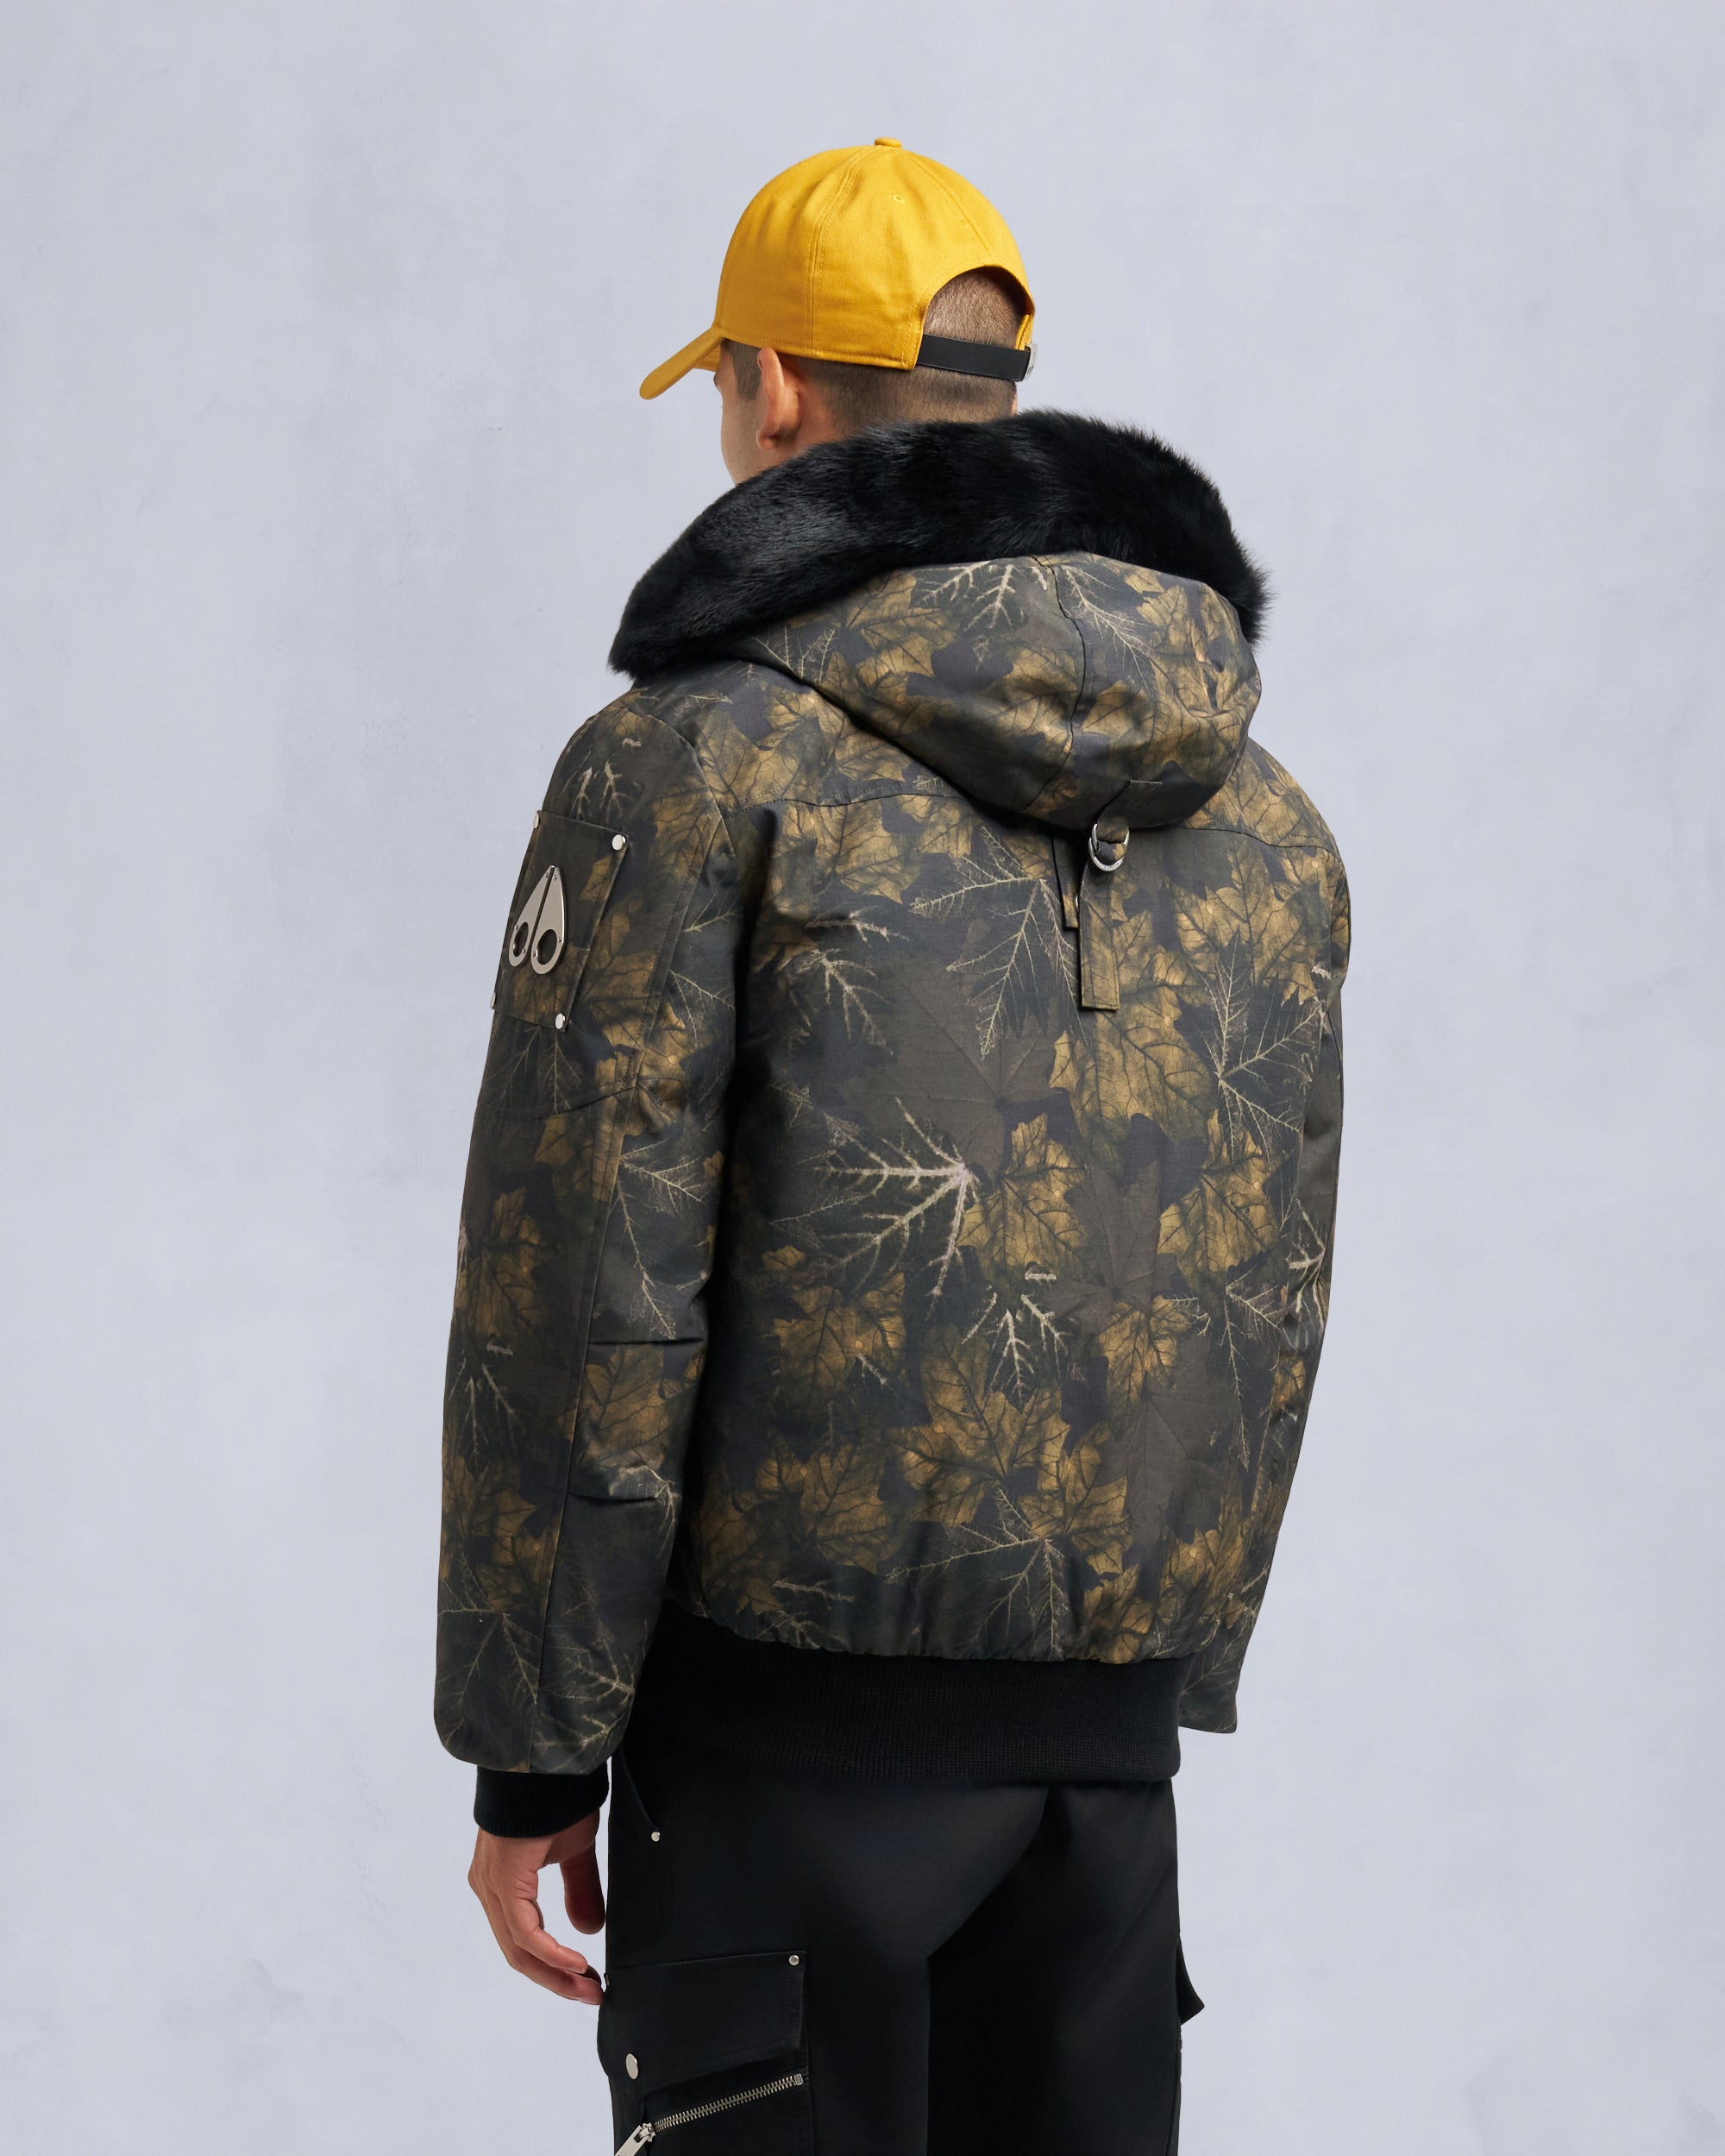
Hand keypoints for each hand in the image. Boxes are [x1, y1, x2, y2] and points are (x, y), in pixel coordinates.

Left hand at [469, 1812, 604, 2002]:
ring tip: (588, 1985)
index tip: (587, 1979)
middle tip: (591, 1993)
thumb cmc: (555, 1798)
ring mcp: (491, 1885)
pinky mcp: (502, 1880)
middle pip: (518, 1952)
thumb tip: (587, 1930)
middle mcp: (488, 1887)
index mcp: (502, 1881)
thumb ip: (579, 1890)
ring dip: (555, 1973)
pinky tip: (576, 1962)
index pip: (523, 1939)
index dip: (554, 1966)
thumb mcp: (573, 1851)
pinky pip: (524, 1929)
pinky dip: (551, 1952)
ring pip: (518, 1947)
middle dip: (556, 1979)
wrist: (546, 1760)